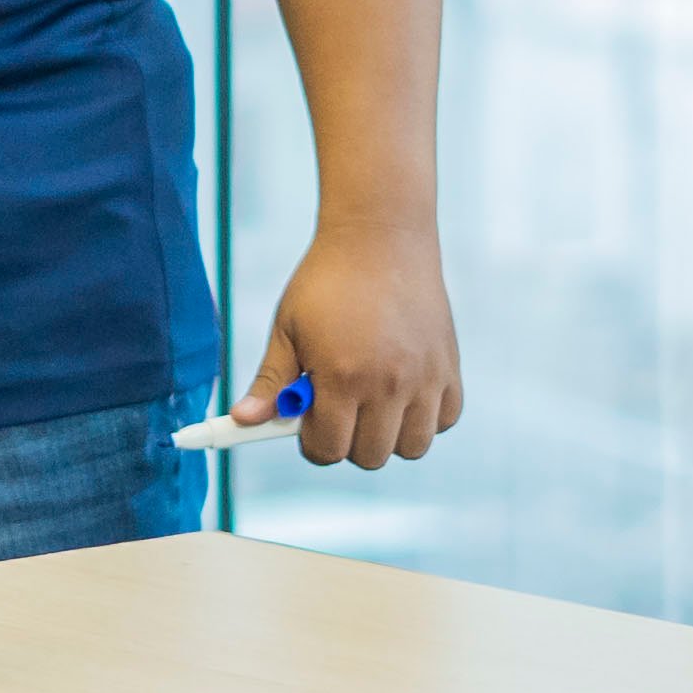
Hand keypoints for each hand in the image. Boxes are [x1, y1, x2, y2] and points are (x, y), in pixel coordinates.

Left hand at [244, 210, 459, 466]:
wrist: (379, 236)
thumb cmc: (326, 281)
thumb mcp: (288, 328)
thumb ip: (270, 381)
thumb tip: (243, 421)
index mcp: (341, 376)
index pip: (327, 449)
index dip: (311, 442)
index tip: (308, 421)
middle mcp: (388, 383)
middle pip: (369, 456)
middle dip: (347, 441)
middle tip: (339, 407)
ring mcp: (425, 377)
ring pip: (412, 447)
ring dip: (389, 436)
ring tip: (372, 401)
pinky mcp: (449, 366)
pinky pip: (445, 420)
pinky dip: (426, 417)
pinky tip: (404, 390)